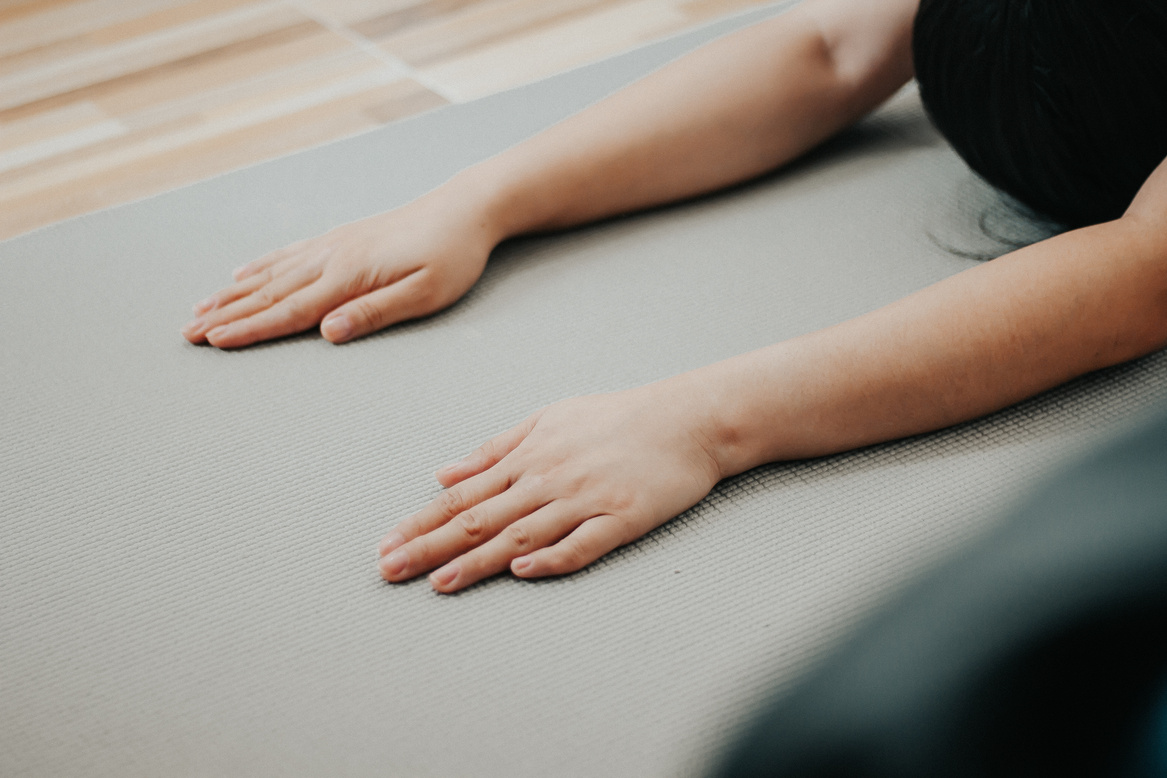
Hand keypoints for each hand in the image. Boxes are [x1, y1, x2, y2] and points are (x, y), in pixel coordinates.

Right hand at [182, 184, 499, 347]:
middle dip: (225, 315)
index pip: (290, 311)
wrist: (464, 208)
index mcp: (349, 277)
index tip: (213, 343)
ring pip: (271, 272)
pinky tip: (241, 271)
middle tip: (186, 334)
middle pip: (268, 293)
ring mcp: (333, 245)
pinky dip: (260, 265)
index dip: (250, 329)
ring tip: (198, 308)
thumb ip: (376, 312)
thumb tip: (327, 333)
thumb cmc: (452, 256)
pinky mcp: (341, 238)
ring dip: (232, 292)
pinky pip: (289, 253)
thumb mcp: (426, 293)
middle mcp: (332, 258)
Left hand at [376, 381, 724, 592]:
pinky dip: (553, 557)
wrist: (685, 418)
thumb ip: (494, 449)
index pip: (462, 496)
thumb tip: (443, 473)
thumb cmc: (614, 419)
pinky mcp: (623, 517)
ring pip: (522, 534)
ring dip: (478, 560)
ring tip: (439, 582)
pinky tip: (523, 571)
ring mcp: (585, 499)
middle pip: (480, 518)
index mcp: (527, 457)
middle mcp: (548, 478)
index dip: (422, 522)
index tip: (386, 544)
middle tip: (389, 570)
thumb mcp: (547, 419)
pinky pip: (583, 542)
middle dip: (431, 545)